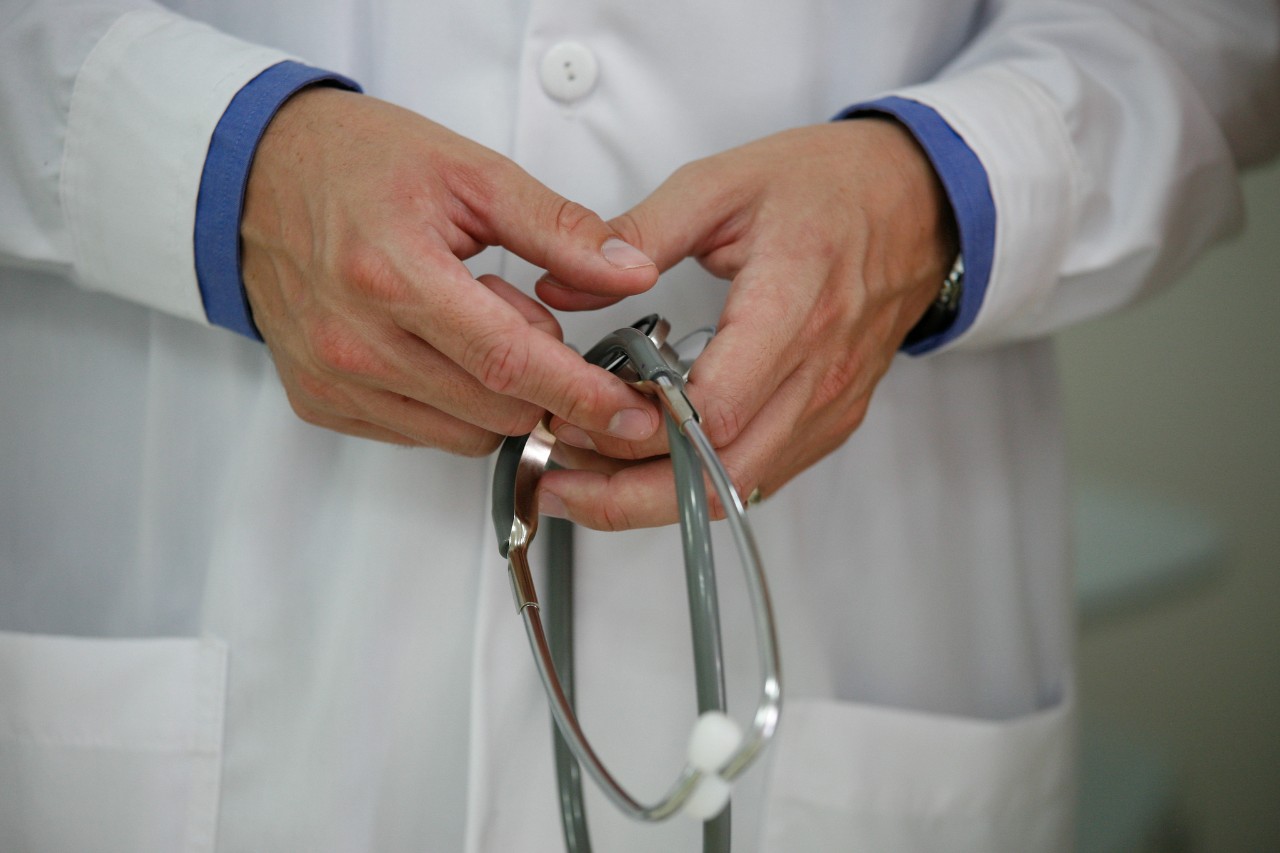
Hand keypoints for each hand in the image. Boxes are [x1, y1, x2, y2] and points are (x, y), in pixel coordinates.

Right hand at [240, 86, 661, 453]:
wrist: (255, 175)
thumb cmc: (358, 163)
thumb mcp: (471, 173)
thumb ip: (559, 229)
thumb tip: (631, 272)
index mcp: (394, 275)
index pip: (510, 362)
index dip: (582, 395)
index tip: (633, 413)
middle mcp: (355, 342)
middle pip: (495, 409)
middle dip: (547, 386)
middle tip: (539, 324)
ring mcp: (332, 380)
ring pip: (463, 434)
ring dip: (498, 395)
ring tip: (474, 320)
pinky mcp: (319, 402)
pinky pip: (419, 434)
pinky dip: (453, 405)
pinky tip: (438, 346)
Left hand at [535, 118, 956, 527]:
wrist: (921, 204)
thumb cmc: (828, 186)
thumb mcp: (723, 184)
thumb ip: (637, 232)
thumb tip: (560, 283)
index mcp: (792, 307)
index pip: (714, 410)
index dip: (637, 430)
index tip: (572, 416)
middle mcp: (819, 374)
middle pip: (718, 476)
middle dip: (627, 496)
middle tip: (554, 483)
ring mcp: (830, 407)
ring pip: (735, 492)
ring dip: (654, 499)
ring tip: (582, 480)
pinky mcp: (830, 422)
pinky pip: (758, 479)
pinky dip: (696, 485)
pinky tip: (643, 466)